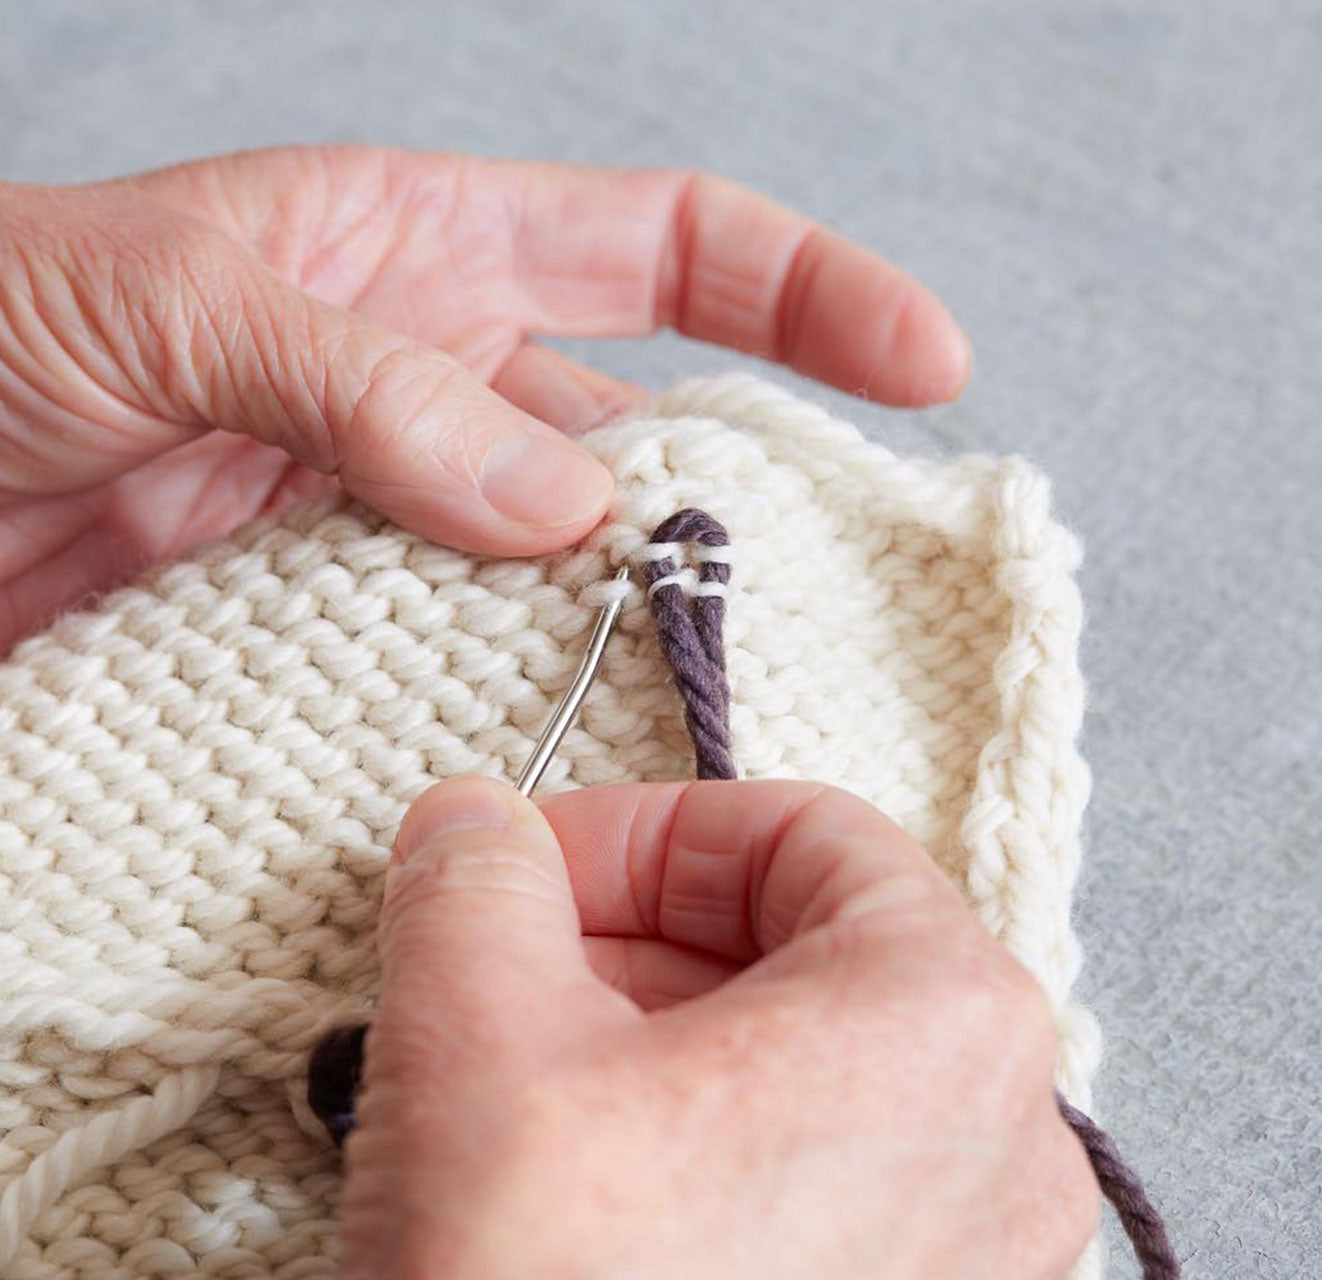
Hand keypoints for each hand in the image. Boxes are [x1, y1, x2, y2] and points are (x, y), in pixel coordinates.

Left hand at [0, 147, 970, 651]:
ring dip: (611, 622)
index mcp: (416, 253)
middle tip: (795, 595)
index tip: (922, 359)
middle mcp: (424, 383)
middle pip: (631, 432)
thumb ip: (375, 387)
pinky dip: (503, 696)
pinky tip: (545, 743)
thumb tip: (560, 503)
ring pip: (550, 567)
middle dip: (722, 499)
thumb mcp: (174, 296)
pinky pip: (448, 653)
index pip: (663, 246)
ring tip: (686, 693)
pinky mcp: (318, 616)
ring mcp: (380, 511)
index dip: (806, 290)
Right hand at [341, 776, 1097, 1278]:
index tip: (531, 864)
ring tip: (506, 1069)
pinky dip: (679, 1137)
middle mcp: (996, 1139)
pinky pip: (795, 1172)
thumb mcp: (473, 1035)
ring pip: (787, 1062)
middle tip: (496, 961)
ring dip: (636, 1034)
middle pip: (795, 945)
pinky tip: (564, 1173)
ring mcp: (962, 1254)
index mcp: (944, 1018)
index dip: (645, 831)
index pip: (800, 833)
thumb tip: (473, 823)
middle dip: (623, 934)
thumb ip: (478, 879)